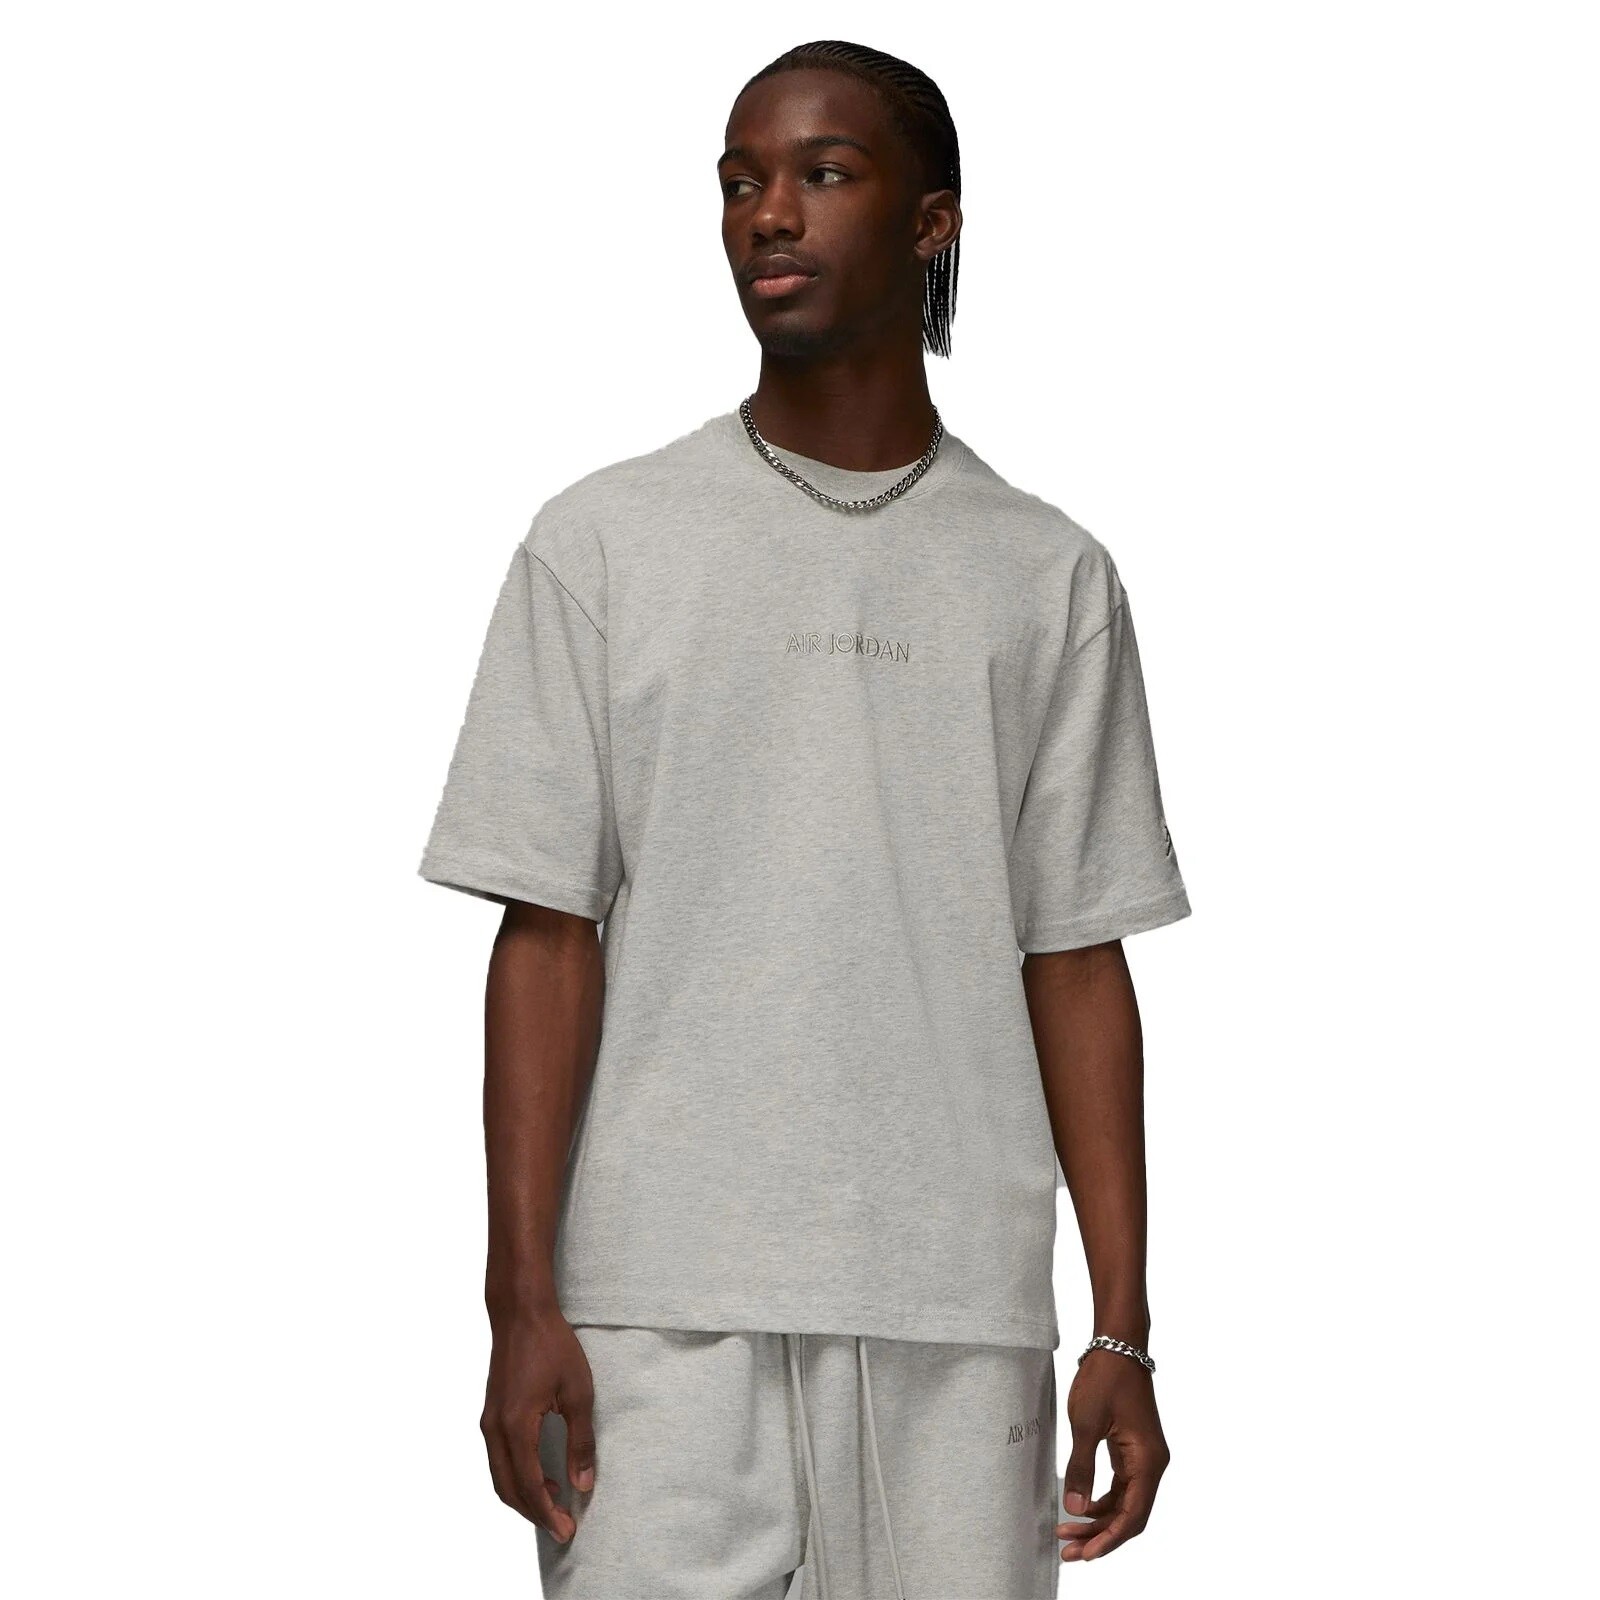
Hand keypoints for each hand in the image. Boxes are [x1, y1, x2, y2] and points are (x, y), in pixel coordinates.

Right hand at [480, 1305, 596, 1541]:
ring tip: (554, 1505)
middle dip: (534, 1513)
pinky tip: (540, 1476)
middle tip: (561, 1528)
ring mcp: (489, 1422)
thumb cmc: (552, 1346)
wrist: (521, 1313)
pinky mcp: (490, 1414)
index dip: (548, 1513)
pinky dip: (516, 1477)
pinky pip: (498, 1459)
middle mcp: (495, 1430)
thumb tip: (583, 1483)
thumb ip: (580, 1441)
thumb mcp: (578, 1392)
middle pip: (509, 1489)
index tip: (567, 1530)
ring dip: (523, 1497)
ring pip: (500, 1477)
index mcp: (516, 1426)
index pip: (530, 1486)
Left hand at [1056, 1350, 1169, 1561]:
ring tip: (1068, 1534)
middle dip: (1100, 1535)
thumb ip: (1082, 1467)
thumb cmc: (1105, 1378)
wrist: (1118, 1345)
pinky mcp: (1132, 1450)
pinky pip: (1120, 1487)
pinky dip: (1102, 1501)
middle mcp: (1152, 1464)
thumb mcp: (1086, 1422)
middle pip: (1129, 1514)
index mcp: (1148, 1461)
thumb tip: (1076, 1508)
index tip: (1085, 1554)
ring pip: (1124, 1502)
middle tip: (1069, 1551)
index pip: (1132, 1515)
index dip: (1109, 1539)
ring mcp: (1143, 1457)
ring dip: (1098, 1520)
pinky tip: (1080, 1507)